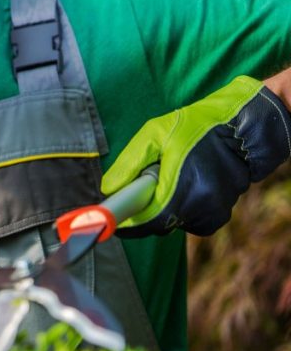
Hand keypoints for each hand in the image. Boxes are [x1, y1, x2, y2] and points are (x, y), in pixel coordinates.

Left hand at [102, 76, 290, 236]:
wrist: (242, 129)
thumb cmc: (196, 127)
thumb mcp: (154, 134)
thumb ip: (129, 163)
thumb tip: (108, 189)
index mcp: (182, 190)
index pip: (146, 222)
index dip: (126, 221)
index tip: (113, 218)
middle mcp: (200, 208)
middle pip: (157, 224)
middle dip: (145, 208)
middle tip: (145, 183)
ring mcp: (212, 214)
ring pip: (172, 222)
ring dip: (164, 207)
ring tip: (173, 176)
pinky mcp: (219, 216)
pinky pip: (188, 220)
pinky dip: (181, 207)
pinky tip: (187, 184)